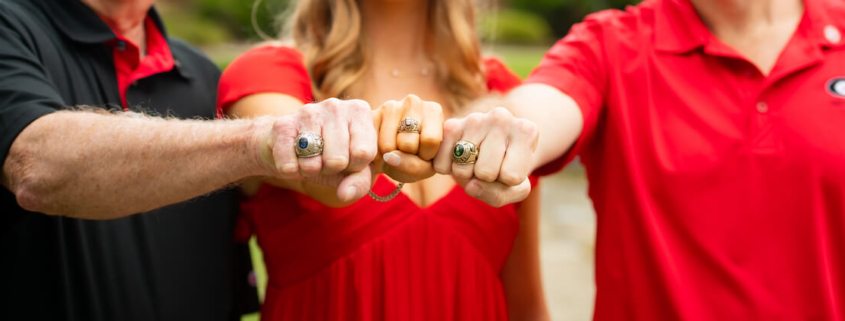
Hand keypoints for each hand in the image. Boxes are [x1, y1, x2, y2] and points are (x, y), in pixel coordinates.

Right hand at [258, 98, 377, 201]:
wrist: (288, 144)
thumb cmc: (329, 155)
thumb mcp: (352, 168)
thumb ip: (359, 181)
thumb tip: (345, 194)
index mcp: (359, 111)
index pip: (364, 153)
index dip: (355, 166)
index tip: (349, 158)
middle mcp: (335, 106)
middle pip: (338, 160)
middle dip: (331, 169)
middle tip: (325, 158)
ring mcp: (308, 112)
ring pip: (313, 163)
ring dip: (310, 170)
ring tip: (310, 157)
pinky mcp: (283, 124)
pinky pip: (289, 165)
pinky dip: (291, 171)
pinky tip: (293, 158)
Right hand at [373, 94, 443, 182]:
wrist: (393, 158)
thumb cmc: (416, 159)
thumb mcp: (426, 168)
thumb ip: (416, 166)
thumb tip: (390, 157)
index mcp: (433, 110)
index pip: (430, 140)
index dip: (426, 156)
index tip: (424, 153)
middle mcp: (413, 102)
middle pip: (408, 144)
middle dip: (407, 156)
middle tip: (407, 152)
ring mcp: (389, 106)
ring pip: (388, 146)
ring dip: (390, 157)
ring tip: (394, 151)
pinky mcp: (369, 115)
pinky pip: (371, 146)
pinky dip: (376, 155)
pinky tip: (381, 149)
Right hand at [433, 107, 538, 206]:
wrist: (491, 142)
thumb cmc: (507, 166)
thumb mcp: (514, 187)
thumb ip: (499, 195)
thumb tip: (471, 186)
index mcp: (526, 131)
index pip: (512, 176)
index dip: (507, 182)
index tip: (509, 167)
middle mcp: (501, 118)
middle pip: (486, 172)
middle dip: (486, 178)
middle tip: (490, 164)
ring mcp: (474, 119)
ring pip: (463, 169)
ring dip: (466, 174)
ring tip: (476, 159)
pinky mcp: (451, 124)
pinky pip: (442, 164)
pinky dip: (448, 169)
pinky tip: (459, 157)